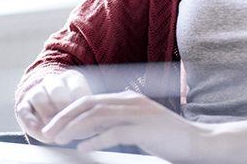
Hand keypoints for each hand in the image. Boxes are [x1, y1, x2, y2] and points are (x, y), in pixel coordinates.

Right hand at [15, 69, 91, 140]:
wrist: (49, 105)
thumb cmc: (73, 110)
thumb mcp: (82, 107)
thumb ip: (86, 113)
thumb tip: (90, 127)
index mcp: (71, 78)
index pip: (77, 89)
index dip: (80, 106)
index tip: (84, 120)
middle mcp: (53, 81)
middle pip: (57, 90)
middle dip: (62, 108)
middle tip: (68, 124)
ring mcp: (37, 90)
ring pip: (39, 96)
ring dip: (46, 112)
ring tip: (53, 128)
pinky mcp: (23, 104)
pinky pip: (24, 109)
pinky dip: (29, 119)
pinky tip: (36, 128)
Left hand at [41, 90, 217, 162]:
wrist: (199, 143)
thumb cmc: (168, 139)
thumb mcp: (138, 129)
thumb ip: (116, 126)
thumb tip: (88, 135)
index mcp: (128, 99)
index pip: (90, 101)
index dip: (69, 112)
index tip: (53, 126)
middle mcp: (130, 102)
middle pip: (89, 105)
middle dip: (65, 118)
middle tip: (47, 133)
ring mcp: (138, 114)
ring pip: (97, 116)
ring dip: (74, 128)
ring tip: (59, 139)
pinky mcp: (144, 129)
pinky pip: (113, 132)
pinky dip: (95, 140)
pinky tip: (83, 148)